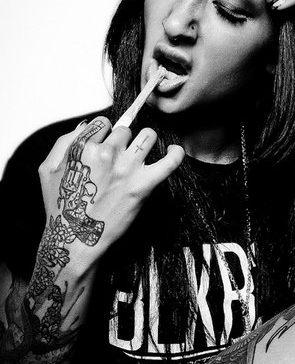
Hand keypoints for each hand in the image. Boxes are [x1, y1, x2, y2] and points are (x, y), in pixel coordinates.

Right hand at [39, 117, 183, 253]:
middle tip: (120, 159)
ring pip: (148, 136)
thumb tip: (85, 126)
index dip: (106, 133)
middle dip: (124, 141)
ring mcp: (127, 168)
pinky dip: (176, 154)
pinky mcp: (143, 184)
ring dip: (146, 142)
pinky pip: (169, 161)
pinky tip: (175, 150)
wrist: (75, 241)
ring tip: (142, 155)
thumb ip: (64, 142)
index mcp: (82, 147)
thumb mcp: (48, 169)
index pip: (104, 122)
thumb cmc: (62, 208)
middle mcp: (106, 154)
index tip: (107, 145)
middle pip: (126, 130)